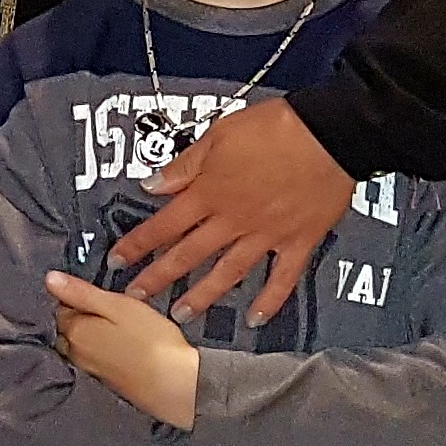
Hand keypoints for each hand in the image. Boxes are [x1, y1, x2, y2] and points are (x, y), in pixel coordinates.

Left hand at [48, 270, 199, 426]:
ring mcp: (88, 370)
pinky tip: (118, 348)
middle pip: (66, 327)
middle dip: (79, 316)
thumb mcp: (116, 306)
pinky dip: (100, 351)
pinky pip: (93, 359)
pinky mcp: (104, 382)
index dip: (75, 295)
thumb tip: (49, 279)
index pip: (59, 306)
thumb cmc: (150, 342)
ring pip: (78, 345)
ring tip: (114, 327)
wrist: (175, 385)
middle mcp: (73, 353)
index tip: (94, 291)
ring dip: (89, 334)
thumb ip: (81, 293)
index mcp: (73, 332)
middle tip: (107, 308)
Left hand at [115, 100, 356, 326]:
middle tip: (137, 297)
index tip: (117, 261)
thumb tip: (153, 184)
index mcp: (210, 193)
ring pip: (228, 272)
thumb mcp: (219, 135)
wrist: (329, 133)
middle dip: (159, 278)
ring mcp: (267, 235)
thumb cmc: (274, 128)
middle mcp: (234, 220)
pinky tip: (255, 318)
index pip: (164, 225)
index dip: (137, 244)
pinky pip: (282, 278)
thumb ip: (185, 165)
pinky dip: (269, 300)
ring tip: (183, 314)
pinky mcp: (299, 241)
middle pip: (188, 254)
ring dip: (203, 295)